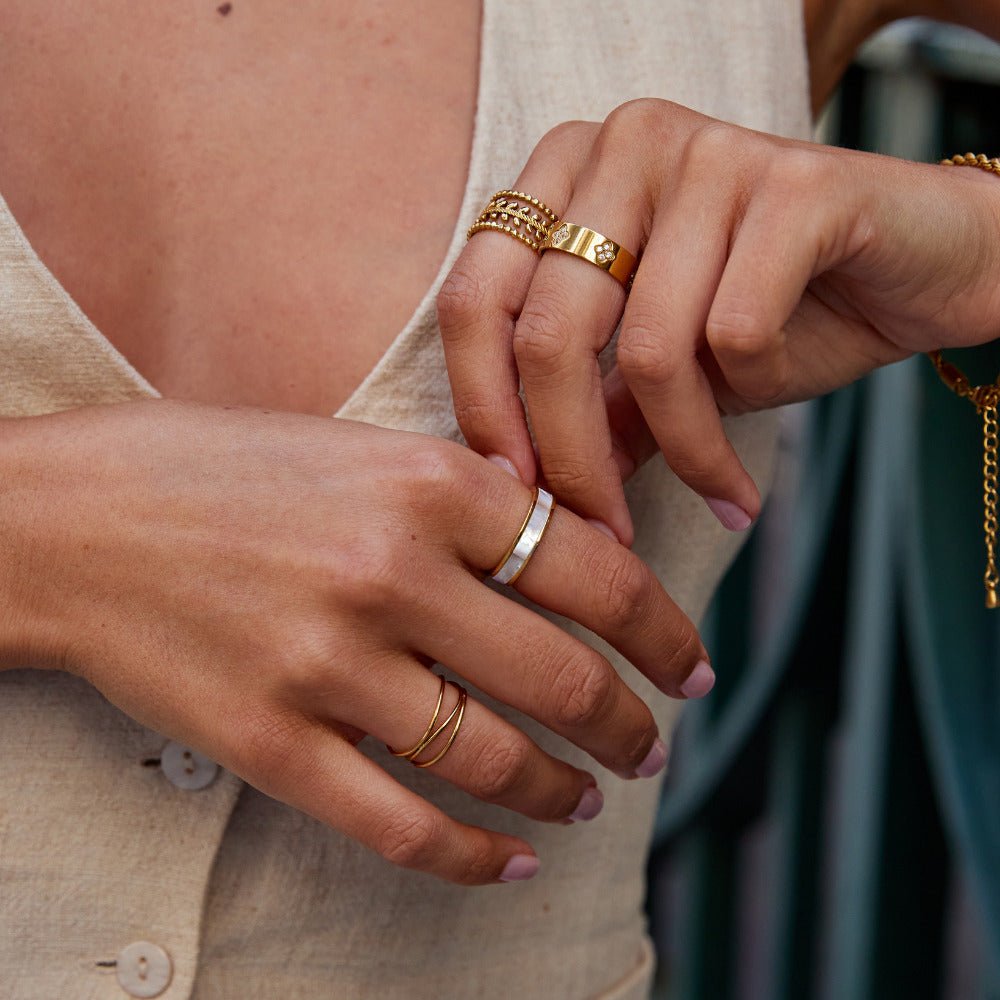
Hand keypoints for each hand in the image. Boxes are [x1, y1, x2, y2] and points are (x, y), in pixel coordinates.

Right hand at [0, 400, 708, 883]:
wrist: (69, 517)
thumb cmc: (217, 468)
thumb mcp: (360, 447)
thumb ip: (463, 501)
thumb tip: (567, 554)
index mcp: (425, 480)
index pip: (594, 567)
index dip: (663, 627)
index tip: (691, 664)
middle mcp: (390, 570)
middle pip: (563, 675)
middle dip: (631, 722)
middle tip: (655, 744)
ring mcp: (328, 663)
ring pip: (494, 757)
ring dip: (562, 789)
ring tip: (588, 797)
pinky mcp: (268, 740)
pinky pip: (400, 822)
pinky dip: (473, 856)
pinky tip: (513, 862)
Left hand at [439, 100, 999, 539]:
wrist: (921, 268)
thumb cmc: (779, 313)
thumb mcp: (665, 372)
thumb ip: (595, 413)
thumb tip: (529, 497)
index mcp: (569, 173)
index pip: (476, 298)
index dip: (481, 408)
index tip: (515, 494)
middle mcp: (625, 144)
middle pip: (550, 330)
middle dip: (572, 457)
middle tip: (603, 532)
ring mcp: (708, 153)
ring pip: (648, 348)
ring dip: (683, 448)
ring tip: (717, 490)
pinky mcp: (794, 182)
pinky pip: (734, 334)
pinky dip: (750, 397)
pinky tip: (772, 399)